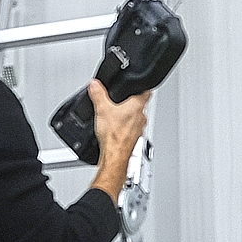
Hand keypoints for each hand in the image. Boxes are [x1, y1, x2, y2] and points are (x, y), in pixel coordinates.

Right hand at [86, 79, 149, 199]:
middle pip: (139, 105)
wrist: (114, 156)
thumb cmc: (114, 136)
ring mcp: (139, 129)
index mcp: (137, 106)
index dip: (142, 86)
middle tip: (119, 100)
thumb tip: (95, 84)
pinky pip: (130, 128)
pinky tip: (113, 128)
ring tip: (114, 115)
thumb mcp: (101, 109)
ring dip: (126, 115)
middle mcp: (141, 117)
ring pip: (135, 117)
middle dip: (129, 102)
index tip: (139, 84)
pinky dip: (123, 127)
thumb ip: (98, 94)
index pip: (146, 91)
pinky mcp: (134, 138)